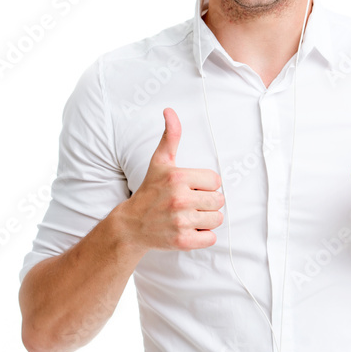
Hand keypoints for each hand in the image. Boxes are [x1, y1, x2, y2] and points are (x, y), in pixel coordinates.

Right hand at [122, 108, 224, 250]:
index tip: (191, 188)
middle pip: (219, 201)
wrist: (132, 225)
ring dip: (206, 219)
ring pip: (217, 219)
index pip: (216, 181)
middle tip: (189, 203)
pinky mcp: (182, 241)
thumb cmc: (150, 191)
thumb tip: (169, 110)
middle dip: (207, 202)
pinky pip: (211, 237)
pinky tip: (188, 229)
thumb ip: (170, 136)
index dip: (206, 185)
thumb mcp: (160, 161)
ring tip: (188, 216)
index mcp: (178, 177)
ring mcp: (181, 222)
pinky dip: (203, 236)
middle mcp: (179, 199)